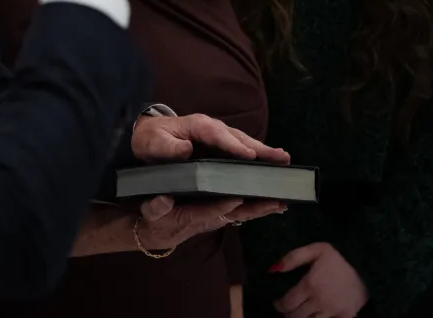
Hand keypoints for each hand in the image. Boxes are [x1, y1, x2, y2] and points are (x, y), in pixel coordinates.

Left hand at [132, 114, 290, 163]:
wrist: (147, 133)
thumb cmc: (150, 139)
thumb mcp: (153, 144)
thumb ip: (168, 148)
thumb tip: (186, 149)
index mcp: (197, 126)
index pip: (218, 135)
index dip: (233, 145)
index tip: (250, 156)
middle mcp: (212, 128)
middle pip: (238, 137)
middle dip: (260, 148)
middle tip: (282, 158)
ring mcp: (218, 135)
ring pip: (243, 142)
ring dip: (263, 152)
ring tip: (284, 160)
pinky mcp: (220, 144)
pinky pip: (240, 149)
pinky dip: (256, 156)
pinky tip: (270, 164)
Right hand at [137, 195, 283, 252]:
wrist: (159, 234)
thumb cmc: (154, 220)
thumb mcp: (149, 213)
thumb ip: (155, 207)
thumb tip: (163, 199)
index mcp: (191, 216)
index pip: (209, 211)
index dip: (223, 205)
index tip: (238, 197)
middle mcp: (209, 219)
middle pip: (235, 215)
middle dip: (256, 209)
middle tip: (276, 202)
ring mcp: (216, 218)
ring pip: (243, 214)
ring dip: (262, 209)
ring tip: (282, 202)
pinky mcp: (219, 216)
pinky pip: (242, 212)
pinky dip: (258, 208)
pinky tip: (273, 203)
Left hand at [271, 243, 367, 317]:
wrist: (369, 265)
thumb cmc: (340, 256)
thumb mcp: (315, 249)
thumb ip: (292, 258)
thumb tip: (273, 269)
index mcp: (310, 285)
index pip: (287, 303)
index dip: (278, 305)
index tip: (277, 303)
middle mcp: (320, 301)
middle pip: (296, 316)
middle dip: (288, 314)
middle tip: (287, 310)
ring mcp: (334, 311)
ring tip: (300, 314)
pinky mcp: (347, 316)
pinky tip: (316, 316)